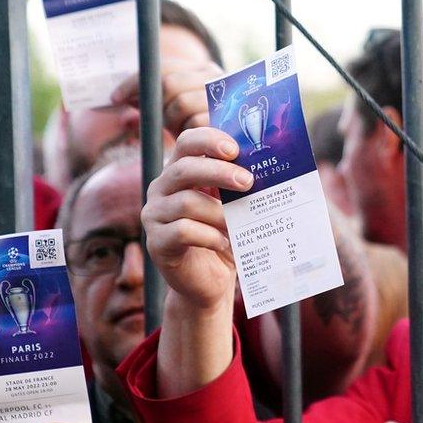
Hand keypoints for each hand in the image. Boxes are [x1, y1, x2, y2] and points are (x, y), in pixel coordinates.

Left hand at [111, 60, 223, 134]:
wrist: (235, 153)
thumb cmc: (196, 128)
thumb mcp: (173, 110)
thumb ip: (153, 98)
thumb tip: (117, 97)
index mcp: (202, 69)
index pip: (162, 67)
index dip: (134, 82)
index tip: (115, 98)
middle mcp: (216, 77)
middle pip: (170, 84)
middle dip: (157, 105)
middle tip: (162, 122)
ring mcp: (223, 96)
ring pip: (181, 103)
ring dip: (173, 120)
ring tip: (181, 130)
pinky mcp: (228, 120)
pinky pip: (195, 123)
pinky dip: (187, 132)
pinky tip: (192, 140)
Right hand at [141, 127, 252, 309]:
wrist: (209, 282)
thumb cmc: (224, 237)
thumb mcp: (232, 207)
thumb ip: (239, 185)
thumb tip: (269, 166)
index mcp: (180, 172)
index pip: (187, 143)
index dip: (209, 140)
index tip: (235, 149)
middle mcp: (161, 189)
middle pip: (184, 169)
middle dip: (218, 172)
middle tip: (248, 182)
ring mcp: (154, 216)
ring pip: (186, 203)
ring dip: (219, 213)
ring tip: (239, 225)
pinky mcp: (157, 243)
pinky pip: (183, 231)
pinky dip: (210, 236)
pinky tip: (225, 243)